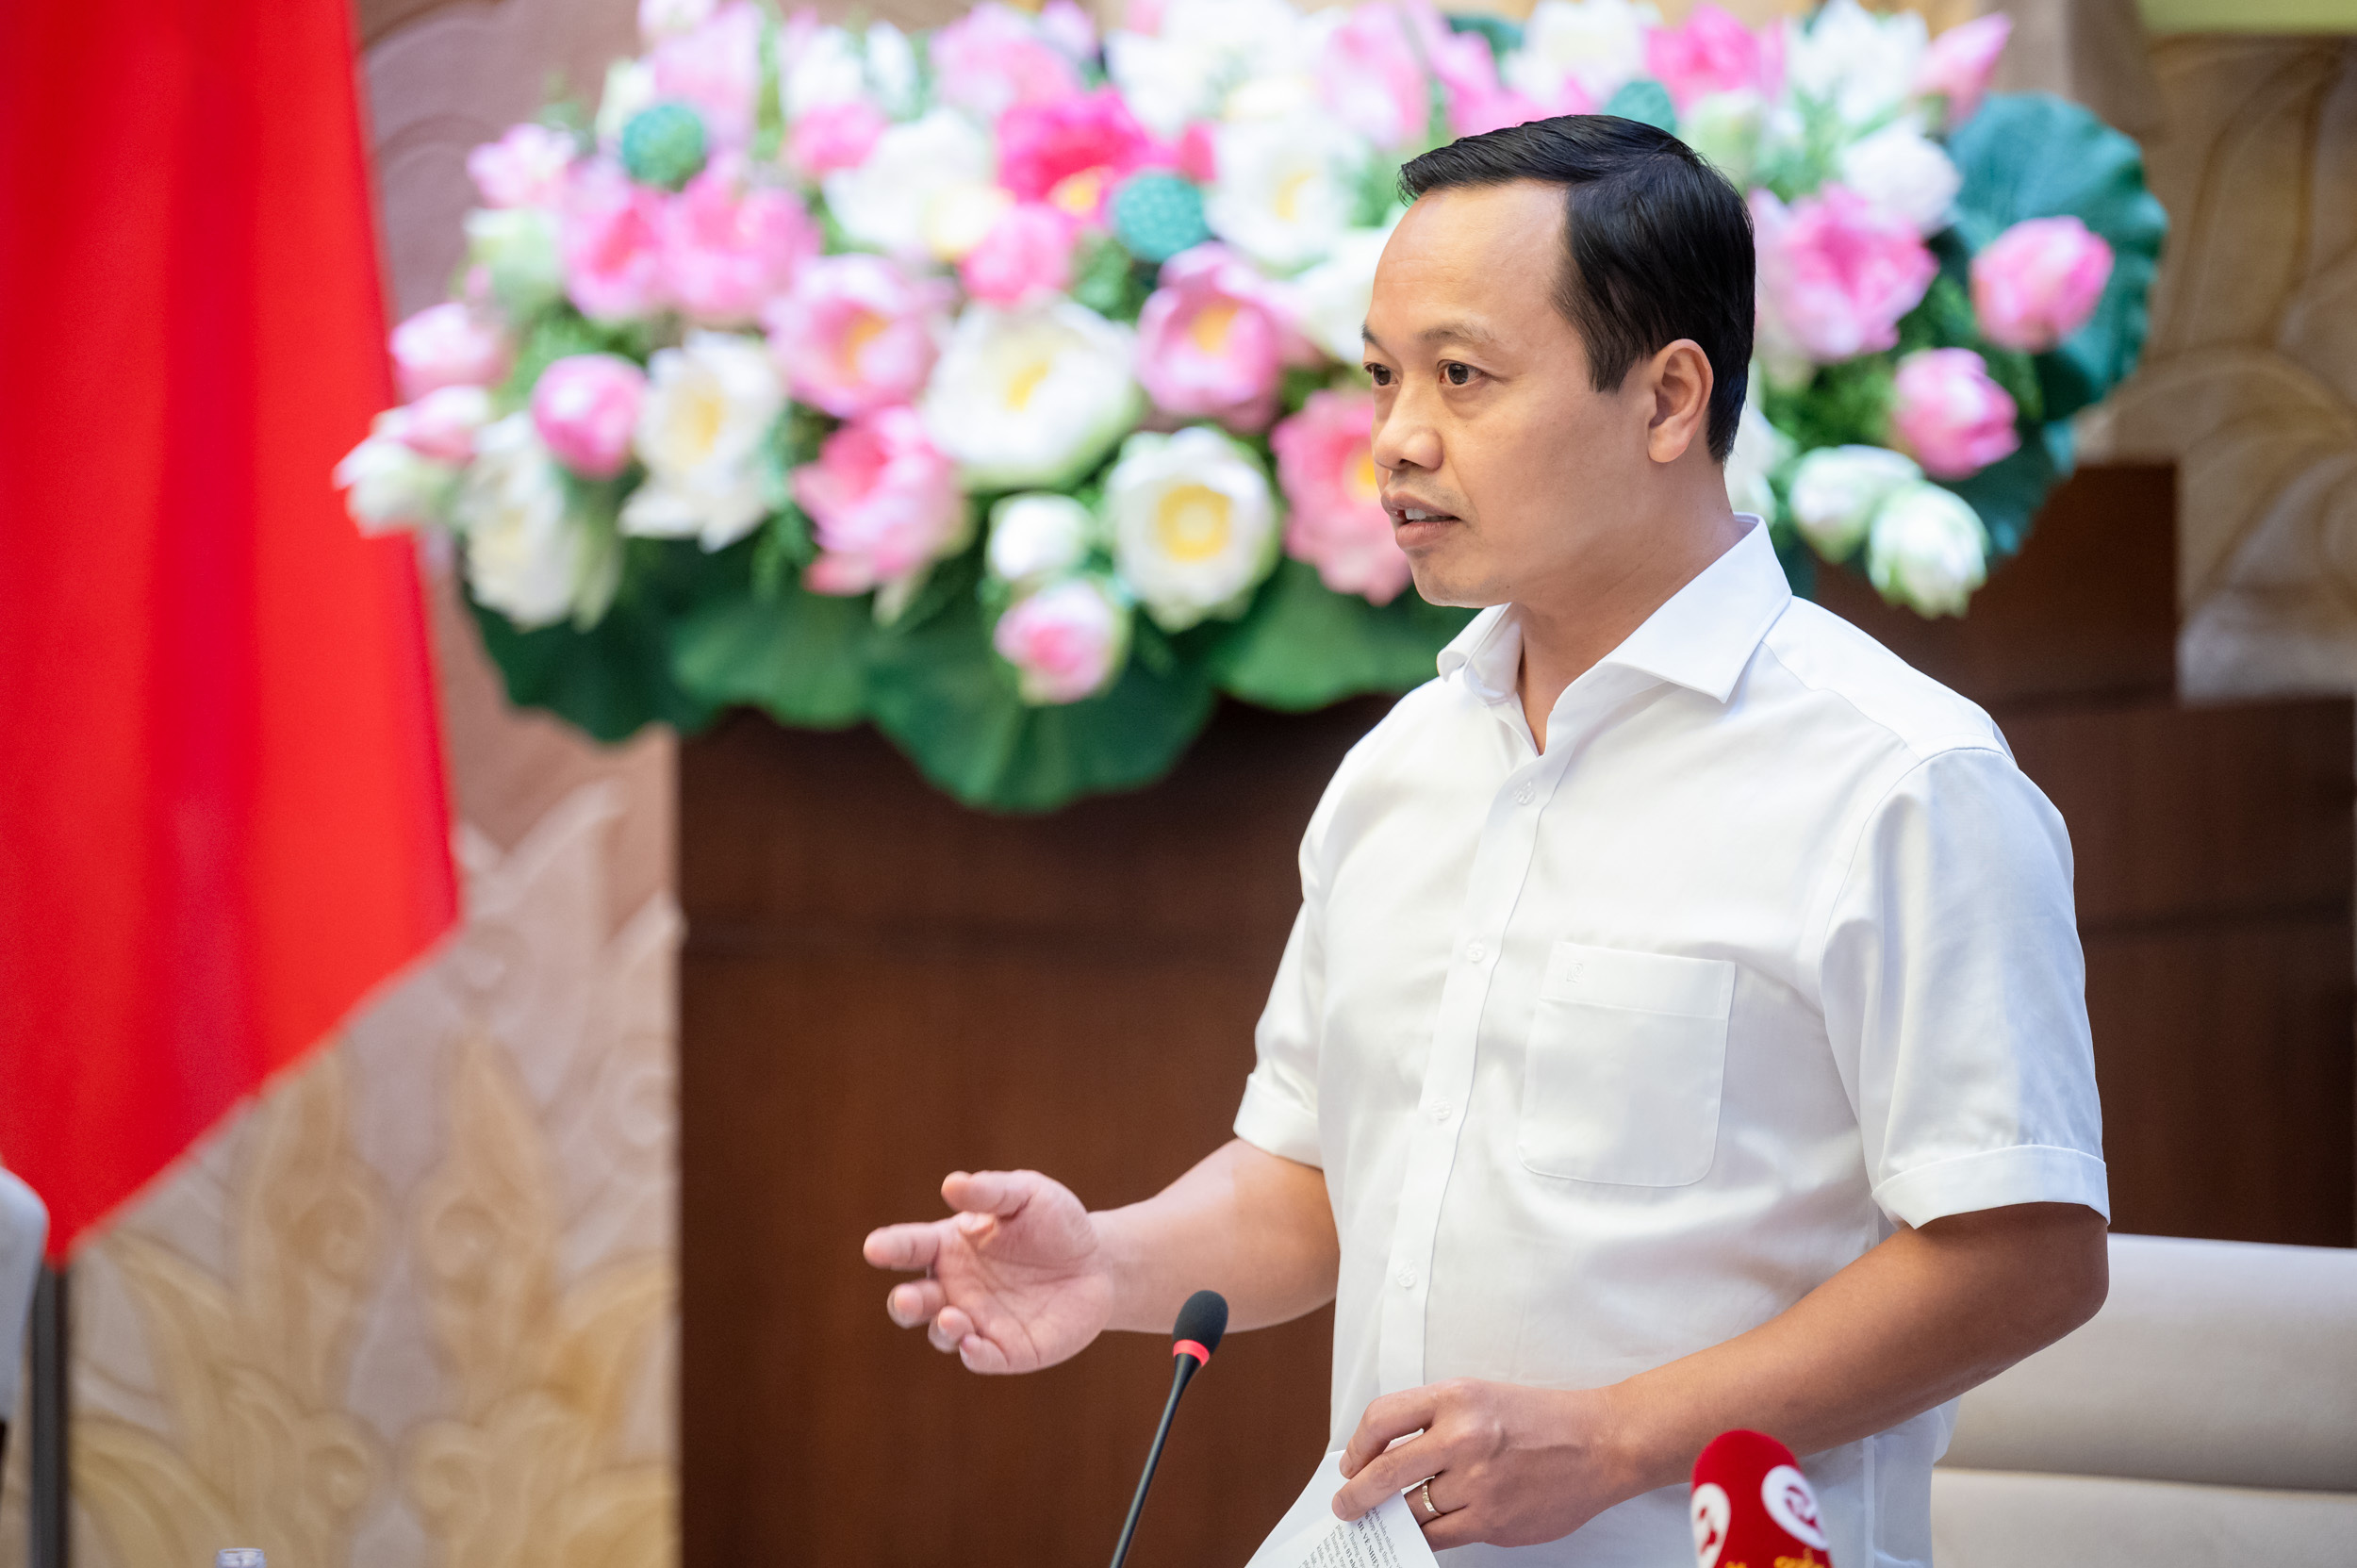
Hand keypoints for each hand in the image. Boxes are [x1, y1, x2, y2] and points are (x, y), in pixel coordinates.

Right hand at [862, 1169, 1115, 1374]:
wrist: (1099, 1262)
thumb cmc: (1054, 1222)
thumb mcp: (1027, 1194)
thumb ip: (990, 1192)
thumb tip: (951, 1184)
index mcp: (949, 1246)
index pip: (910, 1246)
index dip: (891, 1247)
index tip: (874, 1247)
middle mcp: (954, 1287)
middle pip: (914, 1300)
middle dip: (905, 1302)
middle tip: (910, 1298)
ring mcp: (978, 1321)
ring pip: (942, 1333)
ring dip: (942, 1328)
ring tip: (952, 1317)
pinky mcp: (1007, 1350)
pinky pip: (982, 1357)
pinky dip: (973, 1354)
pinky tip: (973, 1345)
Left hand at [1329, 1379, 1637, 1549]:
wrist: (1602, 1444)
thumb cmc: (1543, 1419)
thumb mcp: (1481, 1396)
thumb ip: (1434, 1419)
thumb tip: (1385, 1451)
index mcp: (1457, 1398)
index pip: (1382, 1419)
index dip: (1357, 1446)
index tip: (1350, 1462)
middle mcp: (1464, 1438)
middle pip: (1385, 1472)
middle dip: (1356, 1494)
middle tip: (1346, 1504)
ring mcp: (1479, 1484)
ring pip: (1413, 1510)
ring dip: (1394, 1517)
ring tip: (1385, 1517)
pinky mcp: (1494, 1521)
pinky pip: (1441, 1536)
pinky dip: (1426, 1535)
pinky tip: (1422, 1527)